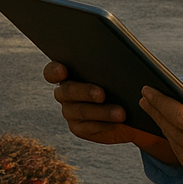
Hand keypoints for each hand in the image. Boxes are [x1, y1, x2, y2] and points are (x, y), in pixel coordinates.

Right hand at [42, 62, 179, 165]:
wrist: (130, 107)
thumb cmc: (122, 78)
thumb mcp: (117, 66)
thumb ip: (110, 60)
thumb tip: (116, 55)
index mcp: (69, 72)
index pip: (52, 71)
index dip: (54, 71)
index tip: (63, 70)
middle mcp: (65, 92)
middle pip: (67, 91)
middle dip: (85, 92)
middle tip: (102, 94)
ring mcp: (70, 111)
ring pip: (81, 111)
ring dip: (101, 112)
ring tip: (121, 113)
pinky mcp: (79, 128)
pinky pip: (88, 128)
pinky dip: (104, 124)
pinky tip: (117, 122)